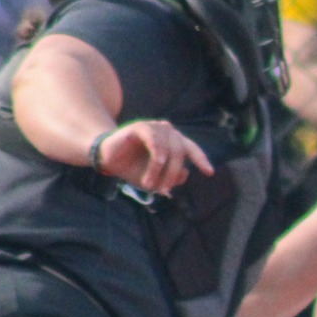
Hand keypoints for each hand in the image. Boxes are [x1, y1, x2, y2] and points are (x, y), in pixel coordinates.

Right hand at [93, 121, 213, 195]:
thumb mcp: (155, 179)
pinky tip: (156, 164)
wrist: (107, 161)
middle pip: (181, 152)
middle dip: (174, 173)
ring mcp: (154, 127)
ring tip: (149, 184)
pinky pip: (156, 141)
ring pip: (169, 150)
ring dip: (160, 170)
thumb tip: (186, 174)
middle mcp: (166, 131)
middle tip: (163, 189)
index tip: (209, 172)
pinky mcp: (141, 127)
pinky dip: (157, 155)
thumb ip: (171, 177)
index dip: (201, 159)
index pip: (191, 149)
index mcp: (172, 141)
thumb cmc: (132, 168)